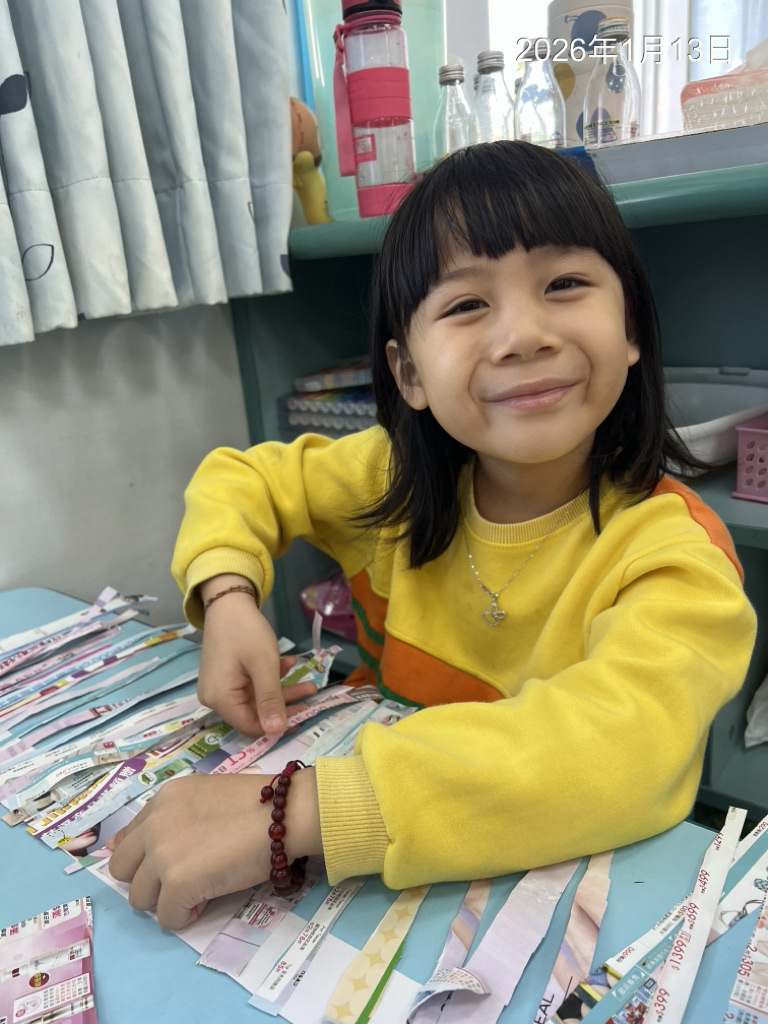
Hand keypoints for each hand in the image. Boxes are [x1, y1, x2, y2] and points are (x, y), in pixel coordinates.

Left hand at [106, 768, 321, 930]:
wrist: (285, 813)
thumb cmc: (258, 803)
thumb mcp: (207, 796)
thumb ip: (175, 816)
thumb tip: (143, 846)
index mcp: (163, 799)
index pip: (126, 839)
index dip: (144, 859)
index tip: (164, 866)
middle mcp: (154, 823)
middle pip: (121, 870)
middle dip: (148, 880)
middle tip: (182, 880)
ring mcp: (162, 854)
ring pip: (139, 898)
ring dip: (166, 899)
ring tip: (200, 889)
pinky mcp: (177, 882)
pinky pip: (167, 917)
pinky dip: (187, 915)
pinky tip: (210, 899)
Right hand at [198, 575, 316, 736]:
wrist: (228, 602)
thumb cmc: (246, 631)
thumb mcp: (264, 665)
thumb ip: (270, 700)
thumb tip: (276, 731)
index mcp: (220, 699)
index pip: (251, 726)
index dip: (278, 725)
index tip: (305, 716)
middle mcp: (215, 698)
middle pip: (255, 713)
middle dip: (285, 704)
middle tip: (311, 694)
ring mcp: (219, 688)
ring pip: (256, 699)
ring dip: (282, 691)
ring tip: (309, 683)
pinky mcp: (225, 677)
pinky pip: (250, 686)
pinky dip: (270, 679)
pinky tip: (288, 664)